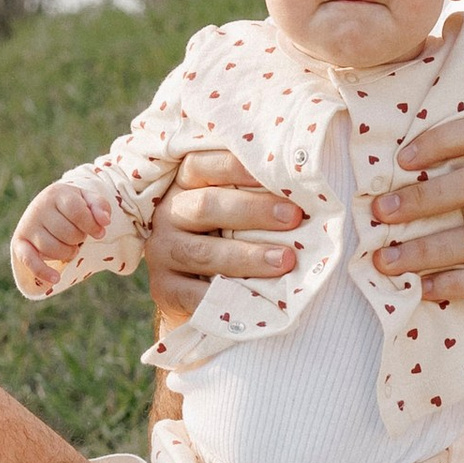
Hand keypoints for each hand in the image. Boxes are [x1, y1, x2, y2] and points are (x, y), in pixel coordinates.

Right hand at [10, 180, 98, 297]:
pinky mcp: (19, 243)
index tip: (100, 233)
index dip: (92, 226)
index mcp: (56, 194)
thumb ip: (100, 206)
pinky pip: (29, 260)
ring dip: (68, 253)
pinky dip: (43, 271)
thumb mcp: (87, 200)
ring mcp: (27, 226)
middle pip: (67, 233)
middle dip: (79, 238)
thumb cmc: (71, 207)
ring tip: (70, 247)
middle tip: (77, 235)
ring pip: (52, 248)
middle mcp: (38, 208)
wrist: (44, 209)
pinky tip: (56, 279)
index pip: (77, 212)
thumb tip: (105, 221)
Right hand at [145, 146, 303, 328]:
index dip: (236, 167)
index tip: (277, 173)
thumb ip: (254, 193)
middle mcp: (169, 215)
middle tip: (293, 217)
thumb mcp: (234, 210)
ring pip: (204, 252)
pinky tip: (258, 297)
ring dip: (248, 256)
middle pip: (206, 206)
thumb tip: (301, 184)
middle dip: (253, 211)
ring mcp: (162, 253)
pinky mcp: (165, 289)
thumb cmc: (230, 238)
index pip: (202, 165)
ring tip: (286, 260)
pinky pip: (195, 294)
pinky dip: (228, 295)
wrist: (197, 292)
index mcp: (184, 185)